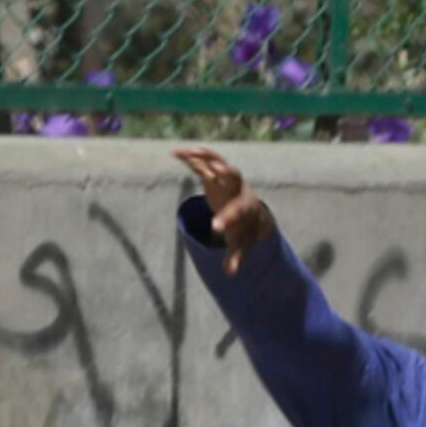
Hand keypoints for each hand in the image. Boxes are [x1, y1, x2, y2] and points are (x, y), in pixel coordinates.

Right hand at [172, 146, 275, 272]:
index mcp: (244, 207)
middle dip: (227, 175)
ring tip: (190, 152)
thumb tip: (230, 273)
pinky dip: (192, 157)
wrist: (249, 210)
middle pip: (235, 178)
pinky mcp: (214, 173)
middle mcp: (237, 188)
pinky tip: (175, 153)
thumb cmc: (243, 228)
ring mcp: (226, 178)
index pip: (237, 212)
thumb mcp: (240, 243)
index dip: (227, 220)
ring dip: (206, 157)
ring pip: (218, 163)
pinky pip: (204, 162)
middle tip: (218, 171)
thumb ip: (235, 256)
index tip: (215, 229)